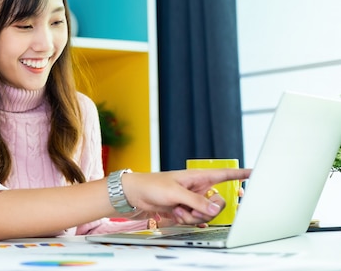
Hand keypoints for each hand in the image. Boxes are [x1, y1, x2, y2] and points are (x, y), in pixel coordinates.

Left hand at [121, 168, 250, 225]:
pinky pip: (196, 220)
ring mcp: (192, 200)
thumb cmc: (152, 185)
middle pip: (218, 203)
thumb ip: (197, 201)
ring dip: (192, 216)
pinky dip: (186, 220)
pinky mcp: (185, 209)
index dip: (241, 174)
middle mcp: (198, 188)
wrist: (134, 195)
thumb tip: (215, 208)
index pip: (225, 174)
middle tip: (191, 208)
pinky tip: (176, 215)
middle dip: (206, 210)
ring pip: (206, 214)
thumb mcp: (176, 192)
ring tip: (177, 209)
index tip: (257, 173)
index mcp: (198, 176)